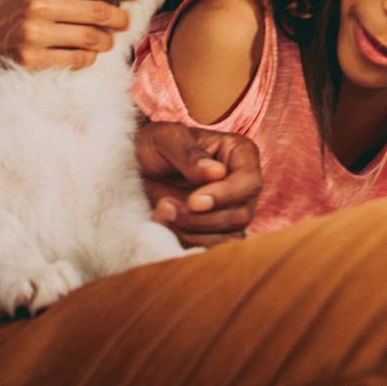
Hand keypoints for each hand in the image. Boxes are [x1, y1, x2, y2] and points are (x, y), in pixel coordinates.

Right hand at [0, 0, 132, 70]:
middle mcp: (39, 4)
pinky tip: (86, 55)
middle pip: (97, 11)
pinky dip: (86, 59)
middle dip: (119, 17)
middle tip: (125, 20)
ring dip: (106, 41)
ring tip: (108, 40)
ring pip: (90, 38)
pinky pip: (75, 60)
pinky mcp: (32, 60)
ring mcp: (36, 34)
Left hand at [136, 122, 260, 246]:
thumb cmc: (156, 144)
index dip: (225, 195)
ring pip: (227, 236)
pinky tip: (165, 224)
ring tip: (162, 212)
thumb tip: (217, 173)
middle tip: (166, 205)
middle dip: (201, 217)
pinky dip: (187, 241)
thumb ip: (190, 153)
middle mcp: (242, 184)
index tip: (194, 201)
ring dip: (191, 231)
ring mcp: (232, 209)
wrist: (137, 165)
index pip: (249, 181)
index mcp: (239, 153)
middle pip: (240, 214)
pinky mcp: (217, 230)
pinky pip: (213, 247)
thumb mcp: (167, 138)